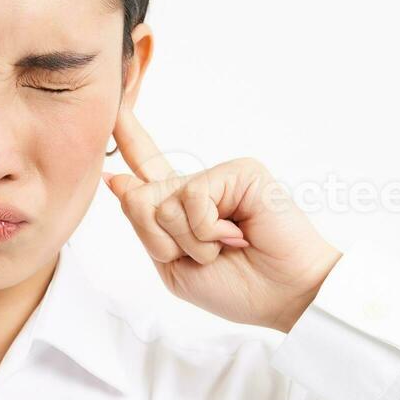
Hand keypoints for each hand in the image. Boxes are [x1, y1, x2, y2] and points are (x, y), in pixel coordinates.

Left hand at [102, 101, 341, 331]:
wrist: (284, 296)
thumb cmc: (236, 288)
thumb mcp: (173, 266)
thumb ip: (144, 225)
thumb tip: (118, 179)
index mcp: (179, 209)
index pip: (146, 166)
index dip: (128, 135)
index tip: (115, 103)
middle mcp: (195, 188)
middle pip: (139, 200)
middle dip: (162, 243)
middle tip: (205, 257)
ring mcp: (218, 178)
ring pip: (162, 203)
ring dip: (190, 242)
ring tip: (225, 246)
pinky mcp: (239, 171)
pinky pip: (192, 197)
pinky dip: (207, 229)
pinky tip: (236, 234)